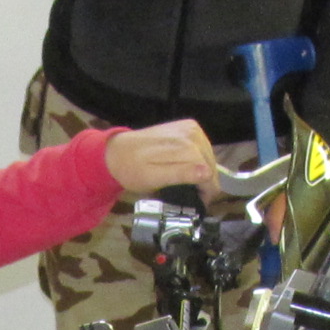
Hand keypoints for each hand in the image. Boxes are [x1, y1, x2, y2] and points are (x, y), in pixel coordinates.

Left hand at [104, 119, 218, 196]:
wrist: (118, 151)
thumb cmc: (132, 170)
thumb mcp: (154, 179)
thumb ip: (180, 175)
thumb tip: (206, 173)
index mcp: (186, 148)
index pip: (209, 174)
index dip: (207, 193)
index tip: (199, 203)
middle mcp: (192, 134)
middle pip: (211, 165)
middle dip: (205, 182)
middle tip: (192, 195)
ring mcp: (192, 128)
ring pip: (209, 157)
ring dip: (202, 170)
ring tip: (188, 182)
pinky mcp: (189, 126)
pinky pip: (203, 147)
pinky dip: (198, 159)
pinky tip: (187, 166)